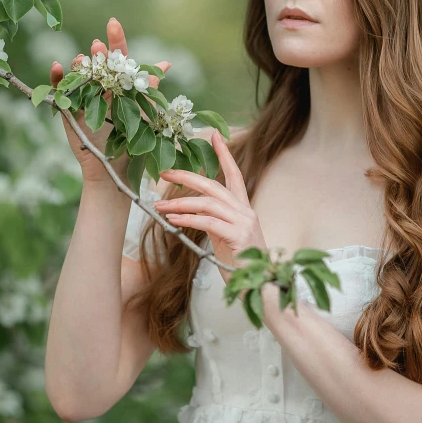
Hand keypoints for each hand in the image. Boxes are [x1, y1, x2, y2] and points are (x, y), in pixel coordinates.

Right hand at [50, 17, 170, 183]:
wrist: (117, 169)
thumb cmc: (133, 141)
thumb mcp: (144, 112)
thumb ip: (150, 87)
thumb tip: (166, 62)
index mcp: (120, 85)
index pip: (118, 58)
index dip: (116, 40)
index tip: (113, 22)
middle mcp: (101, 88)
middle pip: (99, 65)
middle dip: (99, 54)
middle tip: (99, 45)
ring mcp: (84, 98)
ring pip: (79, 75)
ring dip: (80, 65)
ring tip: (82, 58)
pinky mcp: (69, 111)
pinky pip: (60, 92)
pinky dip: (57, 79)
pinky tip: (57, 67)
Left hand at [154, 129, 267, 288]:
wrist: (261, 287)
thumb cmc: (241, 263)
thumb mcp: (226, 237)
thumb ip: (213, 221)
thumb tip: (190, 211)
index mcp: (243, 209)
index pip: (235, 174)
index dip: (224, 154)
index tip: (214, 135)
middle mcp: (245, 211)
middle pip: (214, 185)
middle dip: (187, 176)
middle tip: (165, 173)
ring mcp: (243, 223)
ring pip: (208, 203)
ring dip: (180, 202)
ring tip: (160, 205)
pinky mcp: (238, 237)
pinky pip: (208, 222)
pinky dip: (188, 219)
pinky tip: (173, 220)